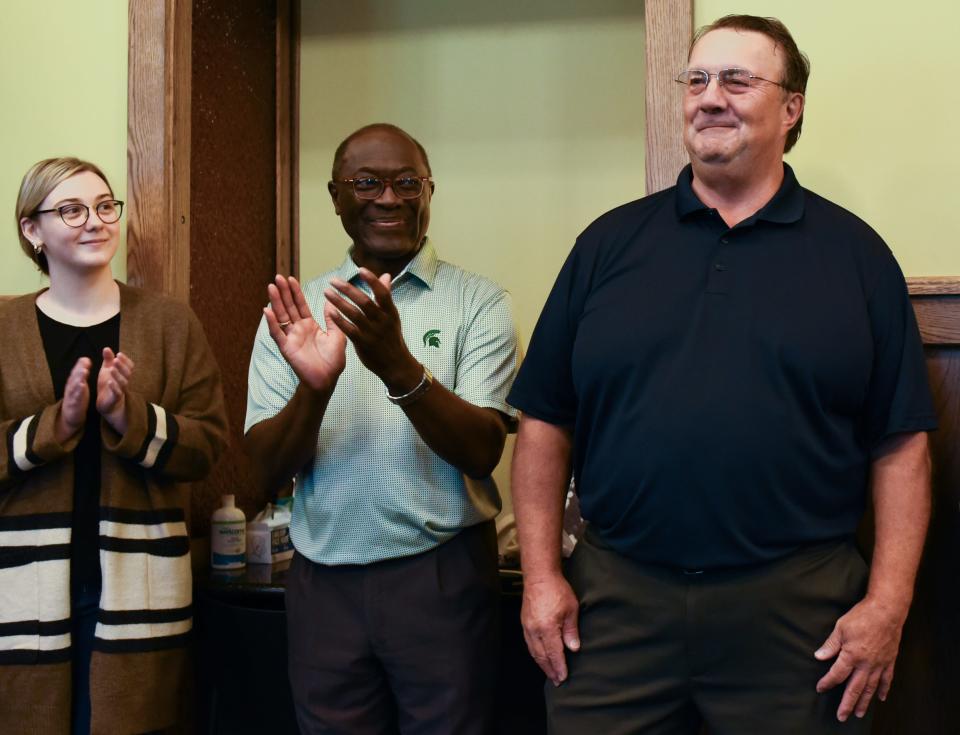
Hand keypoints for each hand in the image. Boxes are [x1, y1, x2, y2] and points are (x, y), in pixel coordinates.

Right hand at [55, 357, 91, 443]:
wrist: (71, 415)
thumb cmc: (77, 397)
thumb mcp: (80, 383)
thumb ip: (82, 372)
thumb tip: (86, 359)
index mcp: (73, 381)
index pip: (76, 372)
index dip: (80, 365)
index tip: (86, 359)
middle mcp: (71, 387)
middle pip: (74, 377)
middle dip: (79, 370)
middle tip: (85, 364)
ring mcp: (71, 396)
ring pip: (74, 386)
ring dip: (78, 378)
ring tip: (84, 372)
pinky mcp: (73, 404)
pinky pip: (76, 397)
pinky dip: (78, 392)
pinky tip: (82, 387)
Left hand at [96, 348, 133, 433]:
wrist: (106, 404)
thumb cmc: (108, 386)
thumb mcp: (106, 371)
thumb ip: (108, 360)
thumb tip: (107, 348)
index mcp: (123, 375)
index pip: (129, 366)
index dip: (125, 360)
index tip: (118, 354)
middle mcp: (124, 382)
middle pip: (127, 373)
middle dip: (122, 366)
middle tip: (116, 359)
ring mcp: (121, 391)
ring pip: (123, 383)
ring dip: (118, 375)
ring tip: (112, 369)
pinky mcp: (115, 399)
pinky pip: (117, 393)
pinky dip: (114, 388)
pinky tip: (109, 382)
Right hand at [266, 275, 346, 392]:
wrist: (327, 380)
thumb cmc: (333, 361)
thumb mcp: (337, 336)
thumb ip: (333, 319)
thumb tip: (331, 302)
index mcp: (310, 326)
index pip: (301, 305)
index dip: (296, 292)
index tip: (291, 278)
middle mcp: (298, 330)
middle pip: (289, 307)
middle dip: (284, 292)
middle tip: (278, 277)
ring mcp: (291, 338)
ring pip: (281, 317)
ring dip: (276, 302)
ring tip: (271, 287)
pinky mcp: (286, 348)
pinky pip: (277, 334)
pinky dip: (272, 323)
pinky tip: (267, 311)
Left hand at [324, 268, 420, 391]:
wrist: (395, 364)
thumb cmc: (391, 337)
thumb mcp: (392, 316)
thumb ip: (386, 295)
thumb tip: (385, 275)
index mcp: (390, 312)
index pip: (382, 293)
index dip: (372, 281)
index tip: (360, 269)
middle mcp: (382, 321)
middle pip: (365, 302)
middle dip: (348, 289)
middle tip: (333, 280)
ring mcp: (372, 332)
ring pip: (354, 314)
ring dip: (339, 302)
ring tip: (327, 292)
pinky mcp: (363, 343)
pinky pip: (349, 329)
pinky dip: (339, 320)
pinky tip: (329, 311)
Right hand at [520, 573, 580, 685]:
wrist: (539, 576)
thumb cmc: (557, 590)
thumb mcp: (571, 610)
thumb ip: (571, 631)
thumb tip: (574, 649)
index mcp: (547, 628)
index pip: (554, 654)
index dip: (559, 667)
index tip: (563, 678)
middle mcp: (535, 630)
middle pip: (541, 656)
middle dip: (549, 670)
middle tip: (556, 681)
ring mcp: (527, 627)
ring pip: (533, 651)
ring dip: (541, 664)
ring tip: (549, 673)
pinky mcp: (525, 622)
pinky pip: (529, 643)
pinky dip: (535, 653)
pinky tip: (540, 656)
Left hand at [815, 597, 906, 720]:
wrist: (887, 610)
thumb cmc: (862, 616)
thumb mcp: (840, 628)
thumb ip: (830, 645)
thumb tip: (818, 657)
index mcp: (852, 655)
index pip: (837, 674)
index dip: (827, 682)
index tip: (820, 688)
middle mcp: (866, 664)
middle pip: (855, 688)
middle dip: (847, 703)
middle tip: (842, 717)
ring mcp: (880, 664)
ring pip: (871, 688)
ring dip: (864, 701)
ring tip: (858, 713)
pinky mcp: (889, 661)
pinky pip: (887, 680)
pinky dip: (883, 690)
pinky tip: (880, 698)